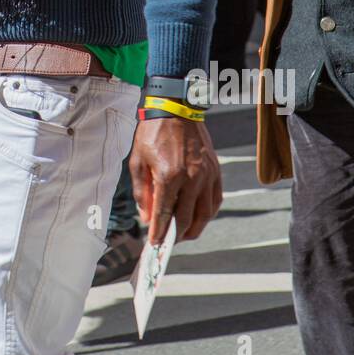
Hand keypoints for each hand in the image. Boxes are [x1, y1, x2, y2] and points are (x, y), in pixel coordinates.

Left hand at [130, 117, 221, 244]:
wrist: (176, 109)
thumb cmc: (153, 134)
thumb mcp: (137, 161)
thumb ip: (141, 192)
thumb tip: (146, 217)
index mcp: (169, 176)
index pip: (163, 214)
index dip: (158, 233)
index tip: (154, 245)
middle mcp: (191, 178)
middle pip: (186, 219)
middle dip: (175, 235)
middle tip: (167, 242)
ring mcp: (207, 175)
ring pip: (205, 214)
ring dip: (194, 229)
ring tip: (183, 234)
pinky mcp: (216, 171)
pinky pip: (216, 201)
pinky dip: (208, 214)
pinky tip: (198, 217)